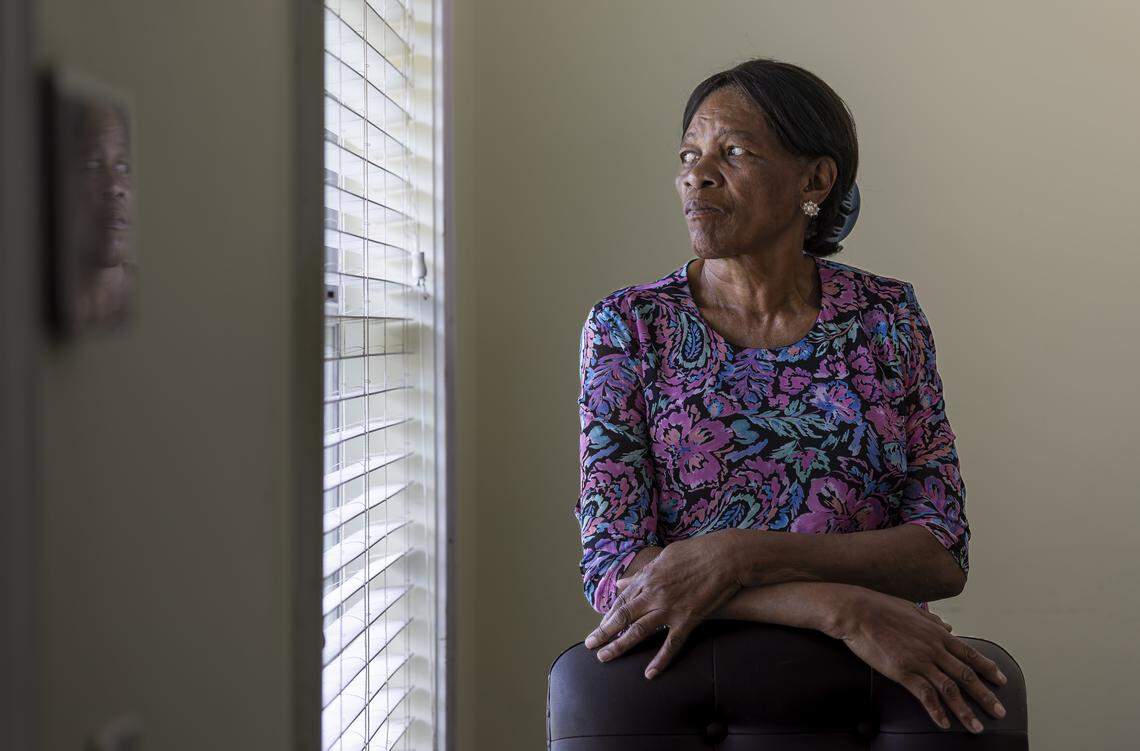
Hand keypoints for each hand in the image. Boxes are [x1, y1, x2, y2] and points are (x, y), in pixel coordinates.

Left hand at [582, 531, 742, 679]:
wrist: (726, 558)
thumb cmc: (698, 552)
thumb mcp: (665, 557)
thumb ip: (643, 572)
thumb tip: (624, 583)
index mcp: (648, 577)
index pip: (622, 600)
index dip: (608, 615)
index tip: (599, 626)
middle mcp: (654, 594)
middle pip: (622, 617)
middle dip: (603, 632)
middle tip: (590, 645)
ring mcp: (669, 608)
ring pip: (638, 632)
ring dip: (619, 646)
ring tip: (604, 657)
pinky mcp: (688, 620)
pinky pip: (671, 645)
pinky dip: (660, 660)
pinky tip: (649, 673)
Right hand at [828, 585, 1008, 733]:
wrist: (857, 611)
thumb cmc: (881, 607)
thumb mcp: (913, 609)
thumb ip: (933, 621)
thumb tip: (948, 627)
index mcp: (936, 633)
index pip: (969, 653)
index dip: (987, 668)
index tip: (1001, 680)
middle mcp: (933, 648)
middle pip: (966, 675)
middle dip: (985, 695)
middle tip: (1000, 711)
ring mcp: (919, 660)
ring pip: (950, 689)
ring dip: (965, 710)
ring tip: (976, 727)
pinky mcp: (902, 671)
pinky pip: (924, 695)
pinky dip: (936, 711)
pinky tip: (944, 724)